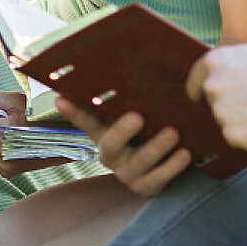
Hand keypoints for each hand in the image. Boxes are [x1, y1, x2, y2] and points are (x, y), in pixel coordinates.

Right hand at [53, 96, 190, 196]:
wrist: (168, 163)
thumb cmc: (151, 127)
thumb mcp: (139, 111)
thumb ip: (130, 97)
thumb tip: (130, 58)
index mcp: (104, 132)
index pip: (86, 120)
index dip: (73, 111)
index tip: (60, 99)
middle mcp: (111, 154)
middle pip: (111, 144)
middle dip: (122, 131)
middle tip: (137, 116)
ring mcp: (127, 172)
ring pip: (139, 162)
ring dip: (156, 147)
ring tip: (173, 132)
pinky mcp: (146, 187)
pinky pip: (158, 179)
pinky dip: (173, 167)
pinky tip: (186, 153)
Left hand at [185, 43, 246, 151]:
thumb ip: (232, 60)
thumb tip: (222, 68)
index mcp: (217, 62)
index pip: (196, 76)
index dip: (195, 86)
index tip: (194, 94)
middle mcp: (214, 86)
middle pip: (213, 99)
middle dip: (228, 101)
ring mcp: (221, 112)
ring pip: (225, 118)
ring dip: (239, 117)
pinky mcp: (232, 134)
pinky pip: (235, 134)